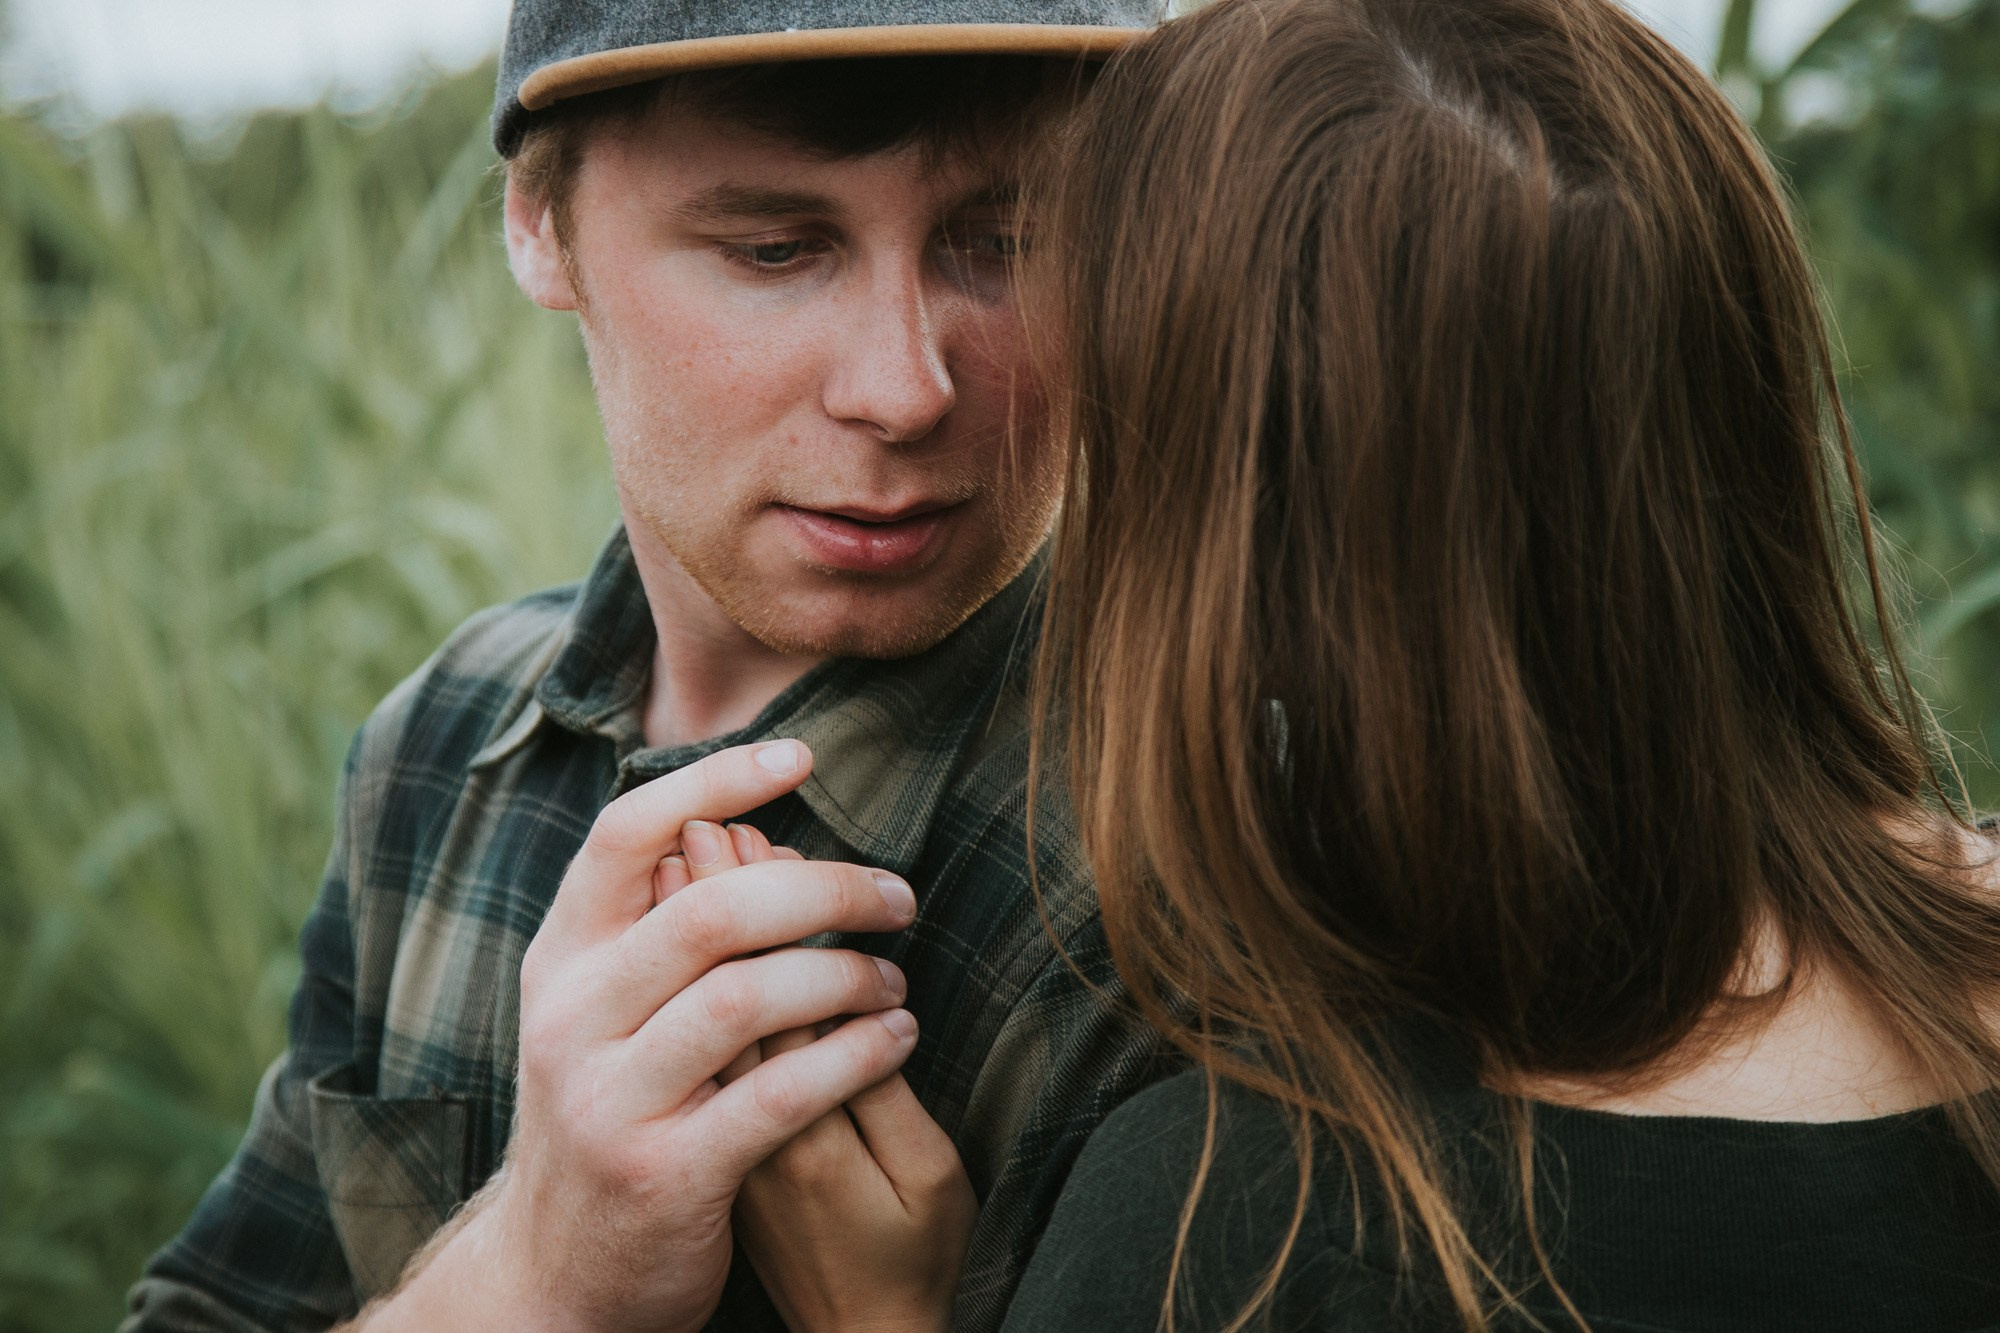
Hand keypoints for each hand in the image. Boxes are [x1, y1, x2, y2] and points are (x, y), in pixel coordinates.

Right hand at [391, 740, 925, 1332]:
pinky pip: (778, 1095)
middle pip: (707, 911)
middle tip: (896, 894)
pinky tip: (897, 1039)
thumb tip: (743, 825)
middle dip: (822, 890)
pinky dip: (853, 1056)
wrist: (552, 1272)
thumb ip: (652, 926)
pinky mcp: (663, 1174)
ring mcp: (610, 1100)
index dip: (713, 782)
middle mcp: (570, 1019)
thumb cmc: (609, 1112)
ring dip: (844, 975)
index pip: (624, 835)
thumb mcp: (599, 1010)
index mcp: (559, 959)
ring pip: (746, 998)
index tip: (801, 757)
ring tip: (896, 977)